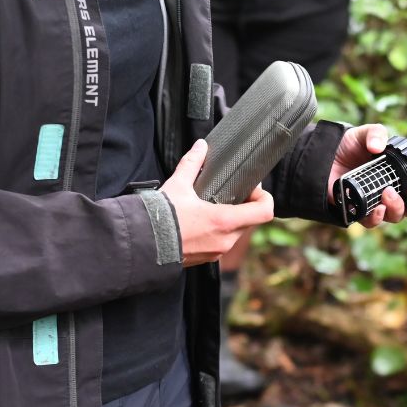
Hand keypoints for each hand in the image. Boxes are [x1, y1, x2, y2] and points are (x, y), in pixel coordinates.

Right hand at [161, 139, 274, 267]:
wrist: (141, 245)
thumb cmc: (160, 218)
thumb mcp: (177, 185)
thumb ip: (192, 163)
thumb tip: (200, 147)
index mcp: (224, 221)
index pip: (264, 212)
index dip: (264, 197)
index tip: (252, 189)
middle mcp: (225, 240)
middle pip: (250, 221)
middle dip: (245, 206)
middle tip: (232, 193)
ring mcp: (216, 252)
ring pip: (236, 233)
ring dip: (231, 219)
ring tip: (213, 206)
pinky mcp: (206, 260)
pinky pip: (221, 243)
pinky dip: (218, 232)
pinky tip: (202, 222)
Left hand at [328, 124, 406, 227]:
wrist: (323, 156)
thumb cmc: (348, 146)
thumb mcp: (364, 133)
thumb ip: (375, 133)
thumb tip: (378, 147)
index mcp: (400, 177)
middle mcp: (392, 194)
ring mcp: (376, 204)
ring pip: (395, 217)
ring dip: (397, 208)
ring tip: (388, 192)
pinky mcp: (358, 212)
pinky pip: (371, 222)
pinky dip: (376, 217)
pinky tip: (376, 208)